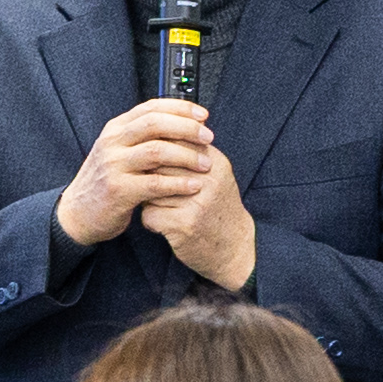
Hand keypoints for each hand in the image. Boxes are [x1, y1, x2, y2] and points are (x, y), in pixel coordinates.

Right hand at [55, 96, 211, 250]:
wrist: (78, 213)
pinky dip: (178, 183)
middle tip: (208, 137)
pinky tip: (194, 185)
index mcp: (116, 129)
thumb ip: (144, 137)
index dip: (181, 108)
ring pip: (157, 151)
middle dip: (187, 128)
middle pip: (155, 124)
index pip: (151, 107)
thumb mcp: (120, 152)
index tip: (204, 115)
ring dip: (186, 156)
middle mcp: (113, 142)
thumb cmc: (107, 182)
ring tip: (206, 164)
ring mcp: (113, 165)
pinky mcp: (118, 190)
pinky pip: (155, 183)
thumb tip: (183, 123)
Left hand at [141, 126, 257, 290]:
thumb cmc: (217, 207)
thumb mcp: (213, 175)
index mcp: (214, 162)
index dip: (155, 150)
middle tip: (147, 185)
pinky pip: (149, 216)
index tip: (149, 162)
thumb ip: (191, 155)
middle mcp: (207, 180)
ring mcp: (197, 203)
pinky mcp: (184, 226)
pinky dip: (150, 222)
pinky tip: (162, 226)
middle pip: (159, 164)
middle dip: (148, 175)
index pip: (174, 141)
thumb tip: (156, 133)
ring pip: (150, 190)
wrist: (234, 248)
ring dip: (147, 199)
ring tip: (158, 207)